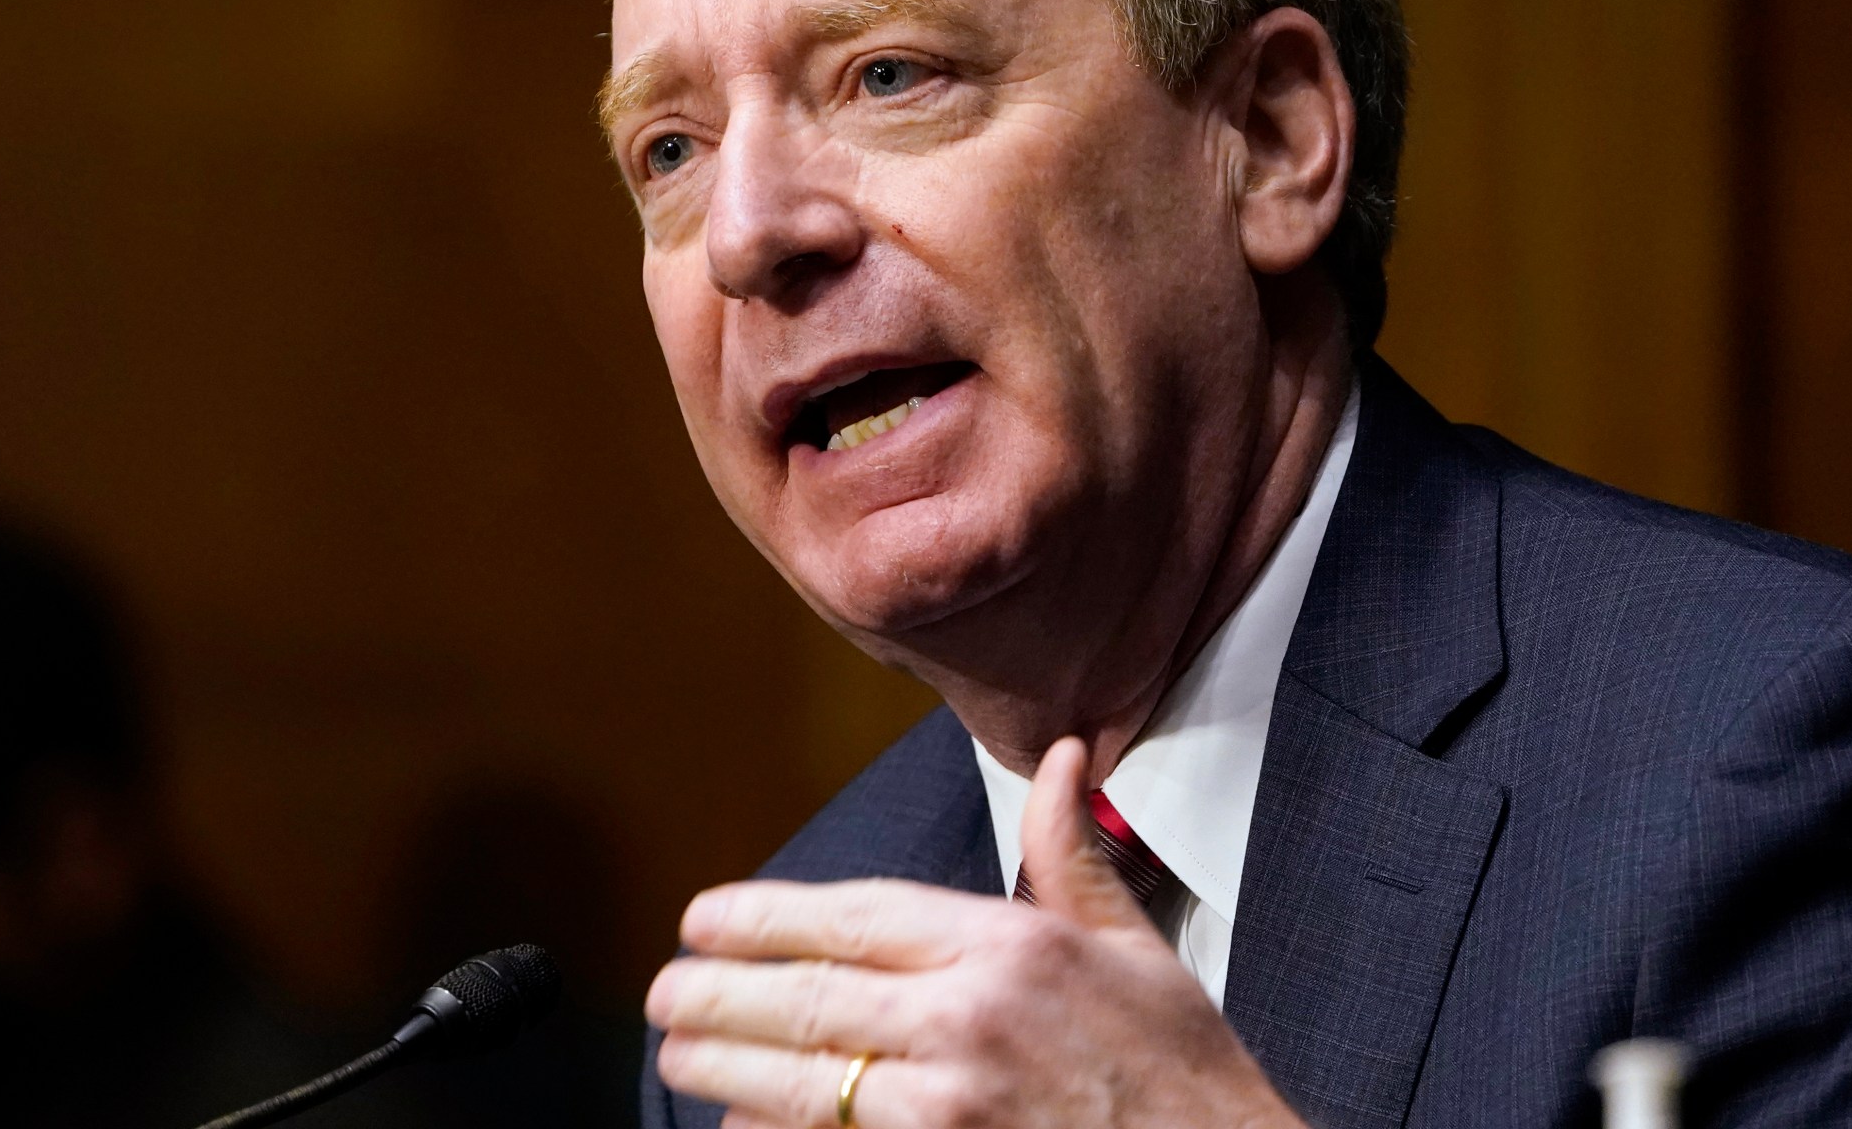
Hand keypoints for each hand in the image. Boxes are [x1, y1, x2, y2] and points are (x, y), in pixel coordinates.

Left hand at [646, 736, 1306, 1128]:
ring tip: (678, 1051)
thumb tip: (1063, 759)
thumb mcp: (1135, 946)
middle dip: (719, 992)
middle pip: (807, 995)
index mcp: (1011, 944)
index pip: (851, 915)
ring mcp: (955, 1104)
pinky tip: (742, 1124)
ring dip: (725, 1065)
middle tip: (665, 989)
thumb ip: (1069, 854)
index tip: (704, 917)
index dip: (761, 916)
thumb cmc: (1186, 1075)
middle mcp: (972, 1017)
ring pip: (804, 1076)